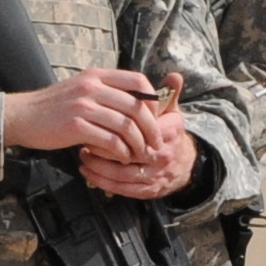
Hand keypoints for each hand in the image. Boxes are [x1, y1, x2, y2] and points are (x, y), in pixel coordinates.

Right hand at [2, 68, 157, 155]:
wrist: (22, 116)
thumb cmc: (54, 106)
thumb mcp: (82, 88)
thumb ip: (107, 92)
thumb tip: (139, 104)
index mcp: (97, 76)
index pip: (138, 81)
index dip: (153, 101)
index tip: (155, 117)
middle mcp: (92, 87)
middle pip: (137, 107)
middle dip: (152, 129)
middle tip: (156, 143)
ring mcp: (83, 106)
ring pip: (126, 126)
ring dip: (138, 144)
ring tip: (140, 154)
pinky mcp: (76, 126)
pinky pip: (110, 141)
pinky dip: (121, 152)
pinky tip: (121, 158)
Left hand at [76, 98, 202, 199]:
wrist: (183, 163)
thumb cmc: (169, 133)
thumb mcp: (171, 112)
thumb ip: (168, 93)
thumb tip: (174, 75)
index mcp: (169, 133)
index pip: (140, 129)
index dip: (116, 127)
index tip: (97, 120)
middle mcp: (163, 156)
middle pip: (128, 153)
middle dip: (102, 148)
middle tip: (82, 138)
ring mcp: (155, 175)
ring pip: (121, 174)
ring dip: (98, 166)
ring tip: (81, 155)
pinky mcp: (148, 190)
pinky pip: (122, 188)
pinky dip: (102, 181)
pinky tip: (87, 172)